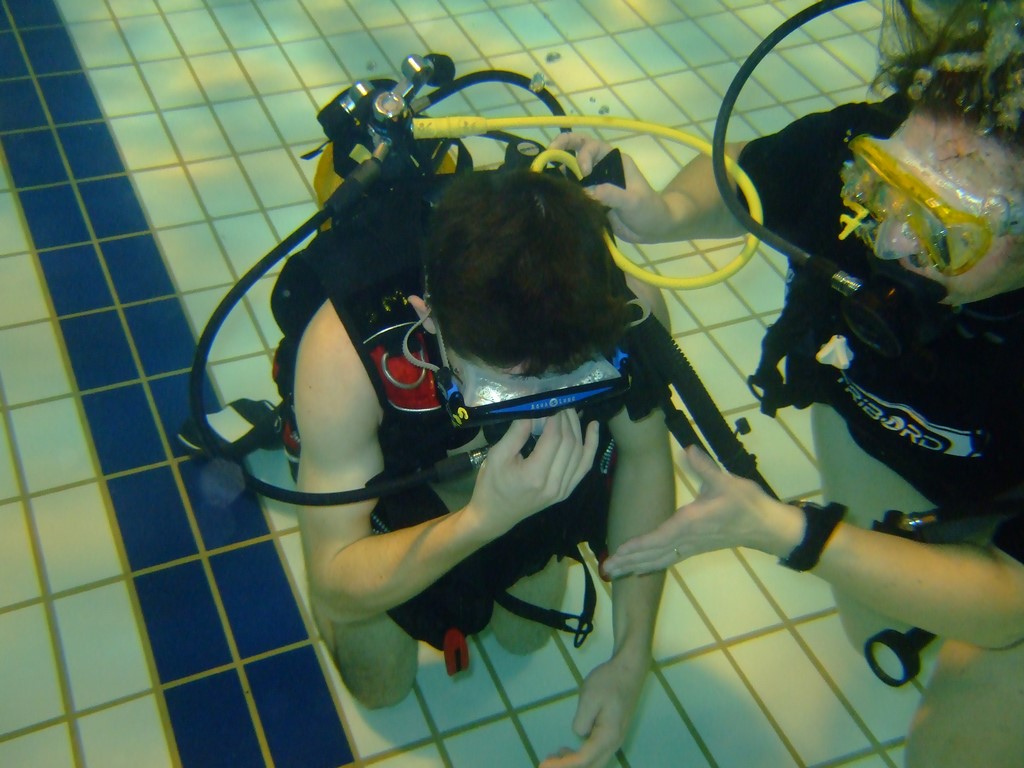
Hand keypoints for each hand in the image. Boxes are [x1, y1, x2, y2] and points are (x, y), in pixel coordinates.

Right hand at [467, 410, 599, 537]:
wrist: (495, 516)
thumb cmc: (491, 485)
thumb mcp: (496, 456)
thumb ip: (517, 433)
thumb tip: (534, 409)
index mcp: (534, 476)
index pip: (554, 438)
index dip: (555, 416)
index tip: (550, 400)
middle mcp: (554, 484)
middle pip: (569, 443)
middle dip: (566, 418)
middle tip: (558, 400)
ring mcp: (563, 490)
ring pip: (580, 452)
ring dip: (577, 428)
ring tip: (570, 409)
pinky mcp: (567, 491)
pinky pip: (585, 466)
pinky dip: (592, 445)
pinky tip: (593, 427)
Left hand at [540, 655, 644, 767]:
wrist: (630, 668)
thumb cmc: (609, 681)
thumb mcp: (590, 698)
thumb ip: (582, 721)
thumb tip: (580, 734)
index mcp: (607, 736)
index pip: (583, 760)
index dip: (562, 765)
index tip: (543, 764)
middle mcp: (614, 743)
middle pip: (591, 766)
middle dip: (568, 767)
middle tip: (547, 761)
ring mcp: (616, 738)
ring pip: (595, 762)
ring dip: (575, 763)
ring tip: (554, 756)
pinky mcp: (614, 732)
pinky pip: (597, 753)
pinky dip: (582, 756)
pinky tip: (568, 749)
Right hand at [548, 132, 670, 242]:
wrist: (652, 229)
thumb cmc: (649, 210)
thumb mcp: (633, 202)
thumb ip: (612, 195)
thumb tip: (588, 191)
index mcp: (616, 161)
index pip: (594, 147)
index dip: (584, 156)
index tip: (585, 173)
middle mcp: (603, 168)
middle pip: (579, 149)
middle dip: (563, 146)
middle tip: (549, 151)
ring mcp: (596, 183)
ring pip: (573, 170)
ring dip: (560, 169)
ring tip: (546, 176)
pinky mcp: (591, 198)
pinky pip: (574, 190)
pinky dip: (563, 189)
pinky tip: (553, 193)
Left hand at [603, 446, 784, 577]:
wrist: (766, 527)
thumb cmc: (746, 504)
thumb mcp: (726, 482)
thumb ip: (704, 466)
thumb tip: (688, 450)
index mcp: (691, 523)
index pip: (660, 537)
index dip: (639, 544)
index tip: (619, 551)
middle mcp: (688, 539)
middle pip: (654, 554)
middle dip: (629, 561)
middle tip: (606, 569)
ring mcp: (691, 547)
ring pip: (659, 560)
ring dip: (636, 566)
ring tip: (613, 572)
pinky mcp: (694, 549)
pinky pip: (668, 560)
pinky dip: (650, 564)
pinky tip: (638, 569)